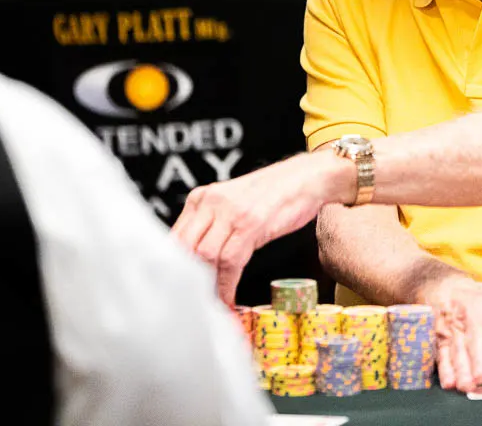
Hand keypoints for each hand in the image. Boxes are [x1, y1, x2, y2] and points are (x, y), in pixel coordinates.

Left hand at [171, 152, 350, 304]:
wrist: (308, 177)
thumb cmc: (274, 194)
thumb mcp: (233, 205)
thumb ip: (211, 226)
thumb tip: (194, 261)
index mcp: (201, 198)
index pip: (173, 239)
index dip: (173, 269)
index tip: (179, 289)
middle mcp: (211, 202)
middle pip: (184, 248)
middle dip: (187, 280)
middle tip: (193, 302)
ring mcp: (231, 211)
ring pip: (204, 256)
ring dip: (208, 286)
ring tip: (213, 304)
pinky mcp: (251, 223)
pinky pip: (230, 261)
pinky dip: (226, 285)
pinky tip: (228, 297)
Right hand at [419, 276, 481, 391]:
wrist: (452, 287)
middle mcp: (479, 305)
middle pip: (479, 328)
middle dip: (480, 354)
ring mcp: (457, 316)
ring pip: (459, 341)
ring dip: (462, 365)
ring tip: (467, 385)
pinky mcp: (440, 330)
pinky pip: (442, 348)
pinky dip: (445, 366)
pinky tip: (449, 381)